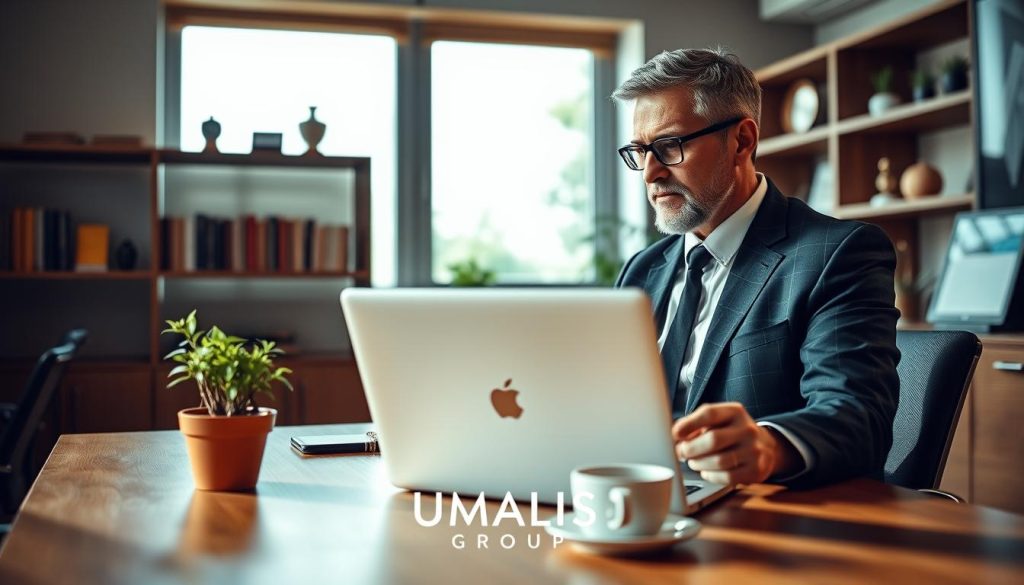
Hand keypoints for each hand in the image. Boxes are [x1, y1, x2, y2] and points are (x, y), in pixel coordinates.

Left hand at [671, 402, 796, 484]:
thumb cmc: (732, 433)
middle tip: (681, 452)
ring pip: (719, 461)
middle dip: (690, 449)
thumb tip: (675, 437)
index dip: (688, 424)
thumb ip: (696, 425)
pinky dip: (711, 476)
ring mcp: (754, 451)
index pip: (709, 413)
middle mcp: (747, 430)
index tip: (675, 434)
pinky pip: (727, 477)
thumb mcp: (718, 421)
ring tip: (693, 462)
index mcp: (735, 412)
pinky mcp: (756, 470)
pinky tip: (706, 471)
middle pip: (713, 440)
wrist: (766, 446)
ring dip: (699, 464)